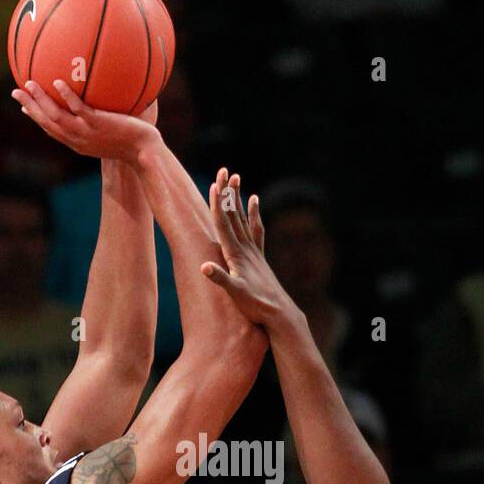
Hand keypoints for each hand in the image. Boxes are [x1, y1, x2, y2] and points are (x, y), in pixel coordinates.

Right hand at [12, 79, 159, 162]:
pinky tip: (59, 82)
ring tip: (29, 85)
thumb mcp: (111, 136)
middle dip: (30, 107)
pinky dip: (67, 97)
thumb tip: (101, 105)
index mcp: (78, 143)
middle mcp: (78, 139)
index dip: (37, 119)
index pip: (52, 131)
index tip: (25, 108)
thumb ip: (101, 122)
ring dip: (41, 101)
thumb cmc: (132, 145)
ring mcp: (87, 132)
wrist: (145, 153)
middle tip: (16, 92)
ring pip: (57, 117)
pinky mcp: (99, 124)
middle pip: (47, 123)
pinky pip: (79, 109)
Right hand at [202, 169, 295, 329]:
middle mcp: (246, 248)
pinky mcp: (259, 257)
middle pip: (233, 215)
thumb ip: (221, 279)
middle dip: (227, 193)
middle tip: (224, 170)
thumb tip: (204, 267)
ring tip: (237, 179)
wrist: (279, 313)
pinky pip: (256, 229)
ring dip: (237, 199)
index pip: (224, 224)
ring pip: (243, 219)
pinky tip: (254, 201)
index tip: (214, 184)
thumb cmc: (255, 305)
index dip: (217, 204)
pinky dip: (253, 214)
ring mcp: (254, 252)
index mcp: (236, 254)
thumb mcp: (235, 293)